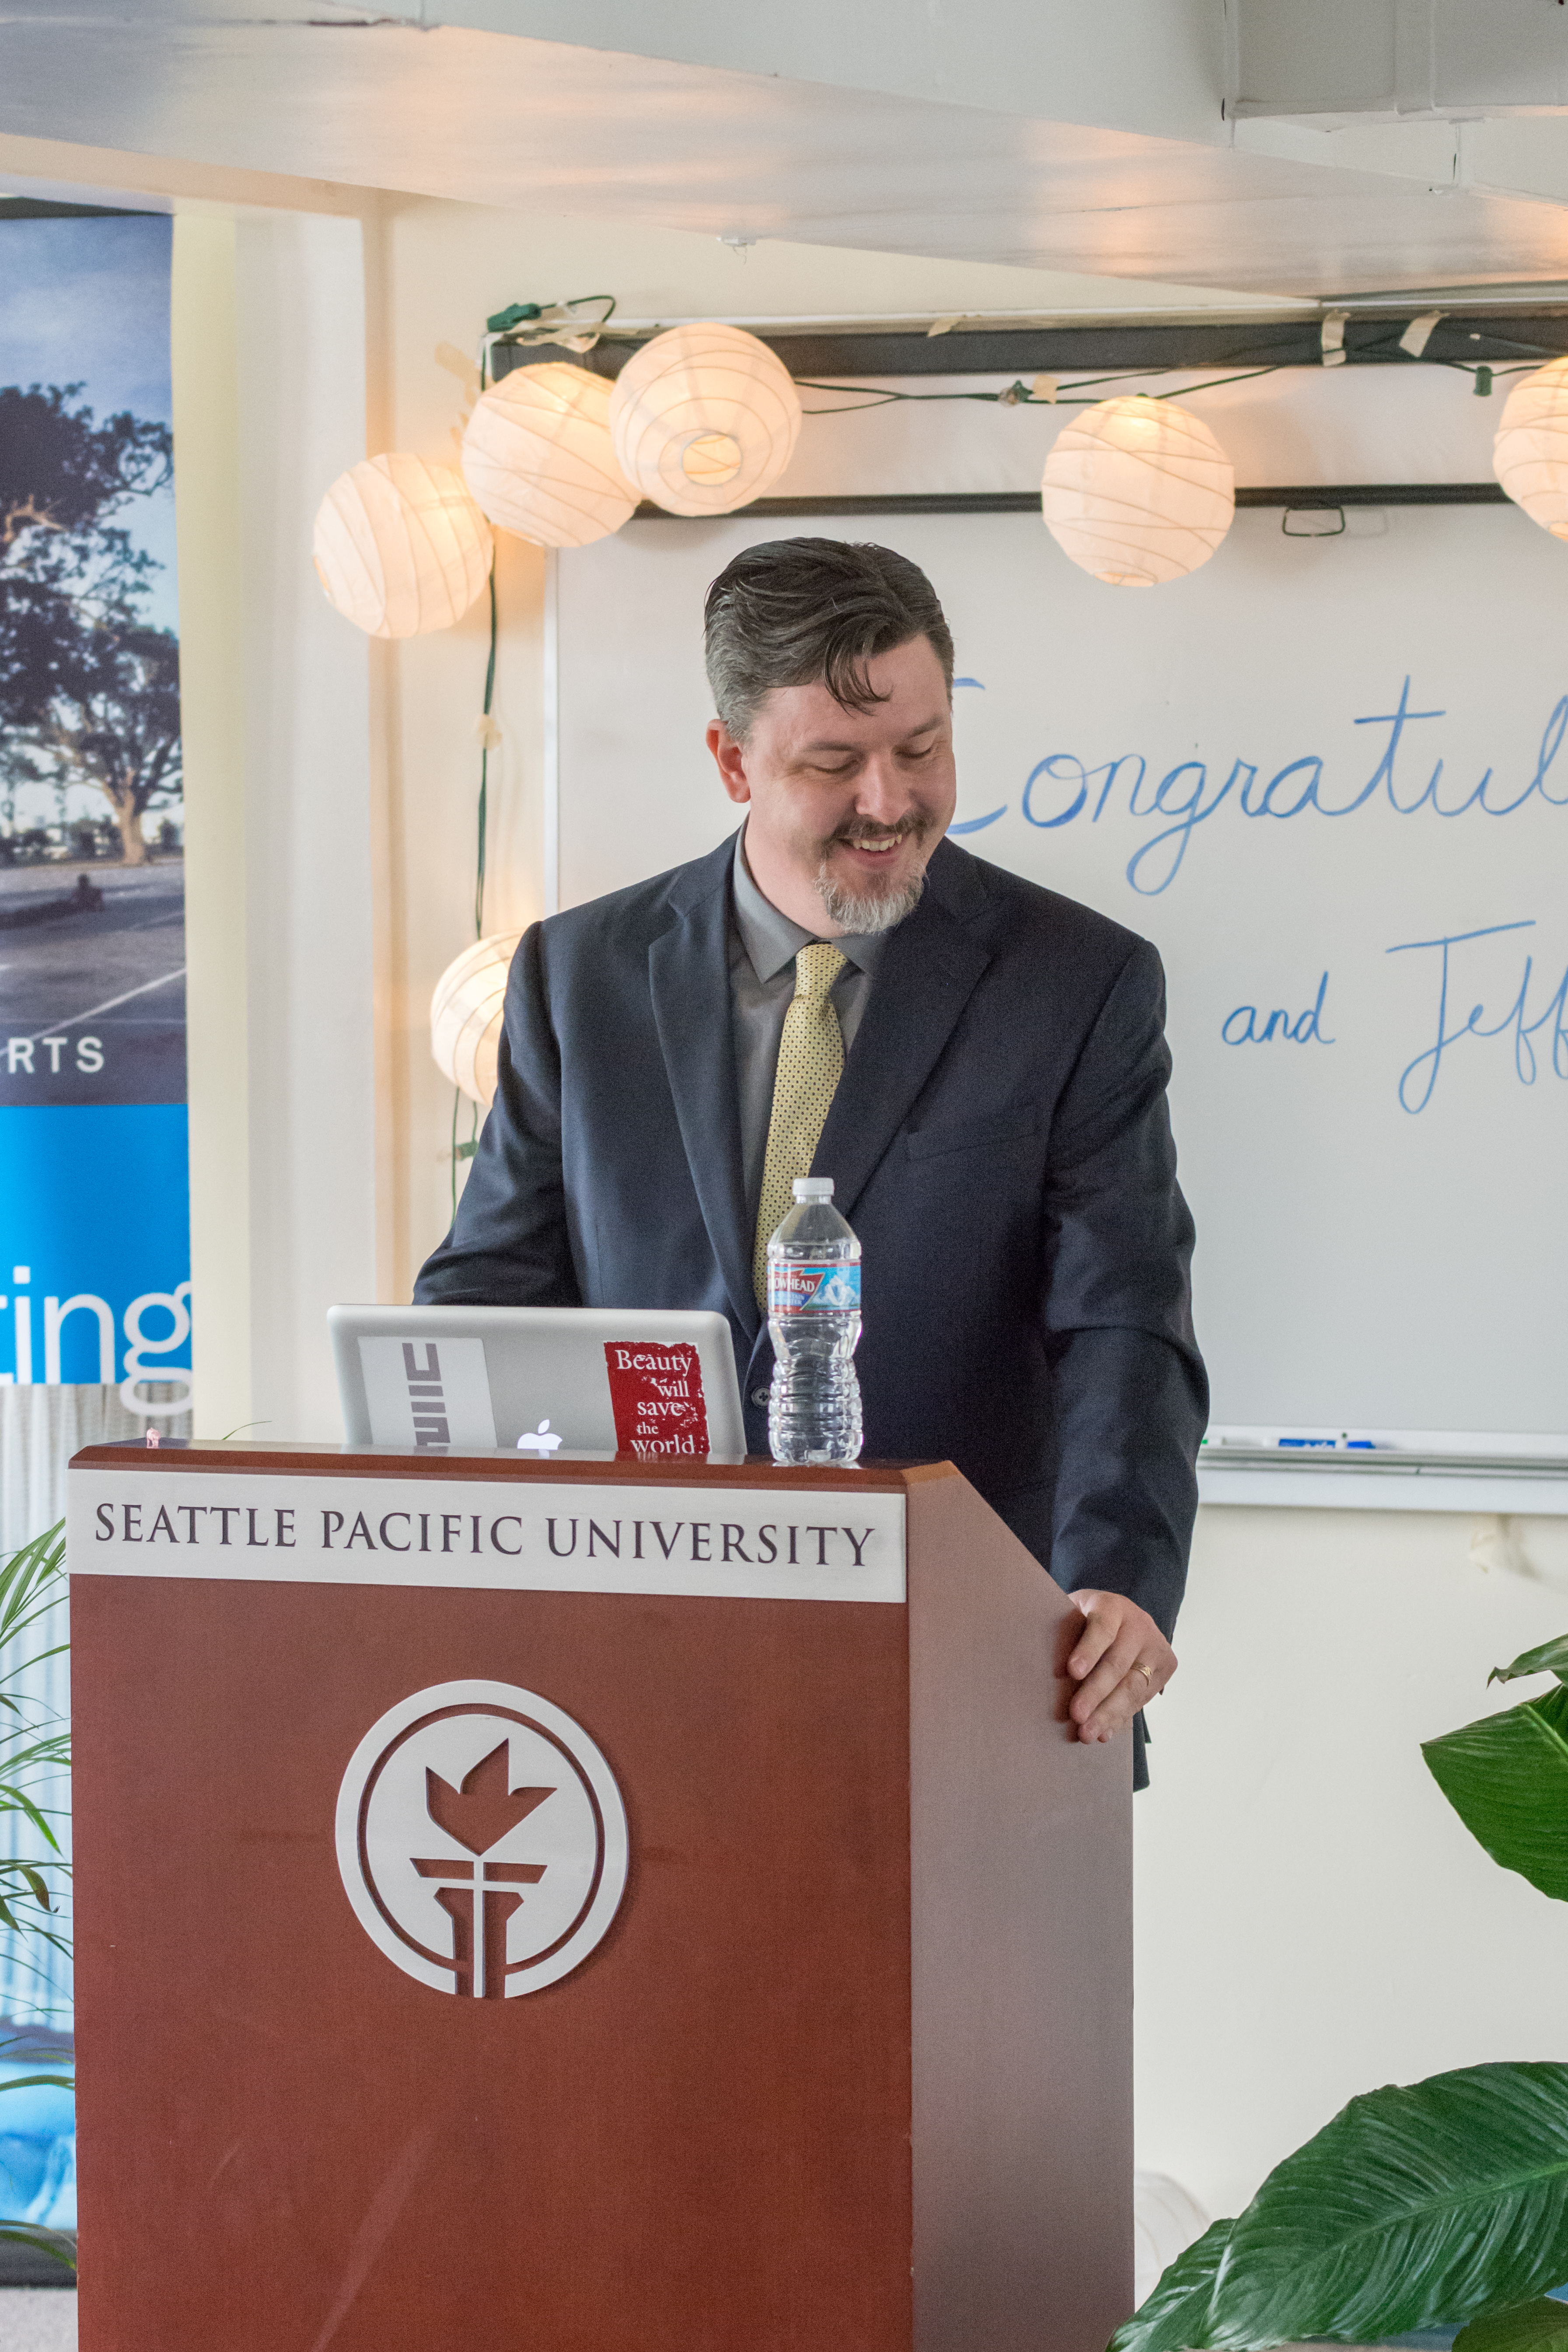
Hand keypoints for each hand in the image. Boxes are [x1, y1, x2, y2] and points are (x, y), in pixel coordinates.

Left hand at [1065, 1591, 1175, 1743]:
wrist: (1121, 1619)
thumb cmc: (1084, 1620)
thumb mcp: (1071, 1615)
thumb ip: (1063, 1634)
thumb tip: (1049, 1671)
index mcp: (1112, 1606)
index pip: (1102, 1627)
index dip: (1088, 1650)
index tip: (1072, 1672)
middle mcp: (1139, 1623)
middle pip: (1117, 1663)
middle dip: (1096, 1693)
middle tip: (1076, 1715)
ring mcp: (1156, 1646)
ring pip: (1132, 1687)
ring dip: (1108, 1714)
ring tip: (1086, 1733)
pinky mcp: (1166, 1667)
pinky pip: (1142, 1699)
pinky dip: (1120, 1718)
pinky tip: (1104, 1732)